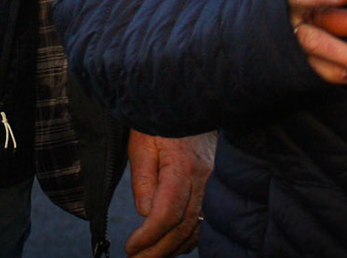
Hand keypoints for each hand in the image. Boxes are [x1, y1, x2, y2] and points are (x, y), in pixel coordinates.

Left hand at [125, 129, 214, 257]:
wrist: (190, 103)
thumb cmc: (160, 122)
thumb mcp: (142, 143)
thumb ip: (143, 179)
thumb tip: (145, 214)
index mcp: (181, 166)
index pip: (167, 214)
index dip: (149, 236)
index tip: (131, 247)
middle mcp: (203, 179)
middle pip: (182, 228)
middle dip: (157, 251)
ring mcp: (213, 185)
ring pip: (195, 230)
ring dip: (171, 250)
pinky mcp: (215, 189)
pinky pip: (203, 223)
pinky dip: (186, 240)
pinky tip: (169, 246)